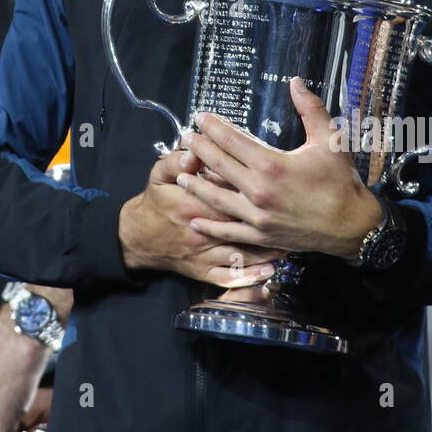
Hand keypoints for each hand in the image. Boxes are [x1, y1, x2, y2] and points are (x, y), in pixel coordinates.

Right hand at [119, 145, 281, 287]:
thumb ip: (175, 161)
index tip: (272, 183)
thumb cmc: (155, 202)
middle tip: (293, 214)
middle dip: (267, 222)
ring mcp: (203, 255)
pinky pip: (230, 278)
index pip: (228, 196)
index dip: (250, 191)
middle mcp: (200, 232)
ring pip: (241, 255)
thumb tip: (192, 152)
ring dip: (267, 250)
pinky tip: (269, 271)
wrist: (137, 237)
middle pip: (241, 226)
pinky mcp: (203, 272)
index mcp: (191, 205)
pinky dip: (250, 277)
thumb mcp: (159, 174)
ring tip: (291, 241)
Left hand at [177, 79, 381, 257]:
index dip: (213, 126)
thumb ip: (311, 108)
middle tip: (185, 137)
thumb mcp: (331, 140)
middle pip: (218, 165)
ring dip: (196, 185)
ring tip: (180, 174)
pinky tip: (194, 218)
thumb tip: (295, 81)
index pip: (232, 140)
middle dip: (199, 149)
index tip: (200, 117)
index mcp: (271, 165)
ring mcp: (257, 216)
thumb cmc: (341, 181)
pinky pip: (228, 231)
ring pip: (216, 198)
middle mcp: (258, 191)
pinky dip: (209, 225)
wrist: (353, 226)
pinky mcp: (261, 235)